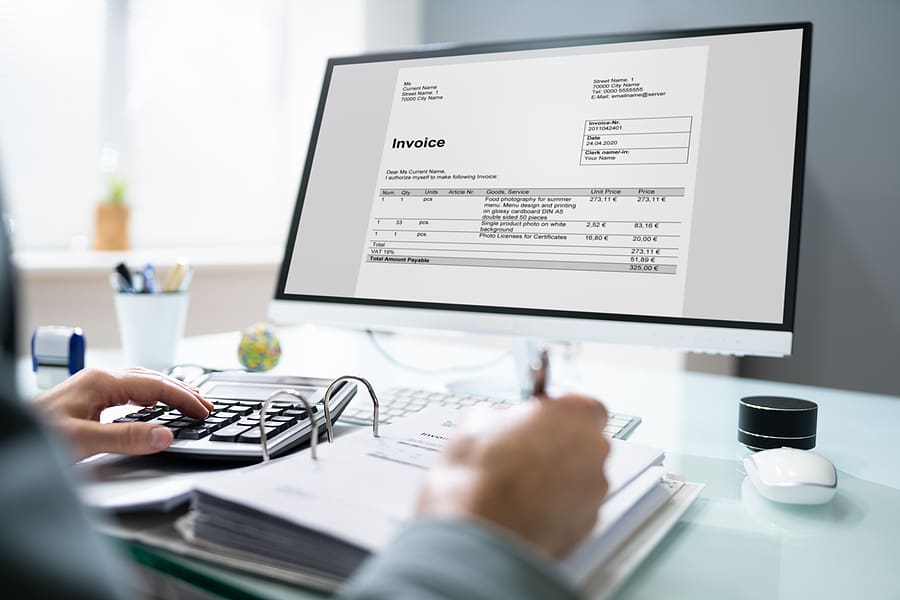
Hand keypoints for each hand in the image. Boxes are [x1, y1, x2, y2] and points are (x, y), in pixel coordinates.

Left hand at [34, 367, 212, 459]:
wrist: (7, 437)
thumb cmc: (35, 437)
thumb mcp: (83, 441)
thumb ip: (126, 438)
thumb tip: (165, 435)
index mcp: (102, 382)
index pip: (156, 386)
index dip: (184, 399)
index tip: (204, 411)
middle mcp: (99, 378)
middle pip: (152, 379)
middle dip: (182, 391)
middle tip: (206, 406)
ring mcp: (93, 386)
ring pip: (141, 382)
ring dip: (167, 391)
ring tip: (187, 403)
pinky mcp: (88, 398)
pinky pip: (128, 391)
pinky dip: (150, 396)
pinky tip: (152, 406)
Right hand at [416, 394, 609, 557]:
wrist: (477, 531)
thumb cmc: (478, 476)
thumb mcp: (476, 421)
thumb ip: (502, 415)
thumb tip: (498, 420)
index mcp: (574, 414)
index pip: (584, 405)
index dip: (560, 415)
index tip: (541, 420)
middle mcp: (594, 450)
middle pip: (586, 442)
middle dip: (560, 446)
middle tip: (525, 453)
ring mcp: (595, 491)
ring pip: (582, 477)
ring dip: (559, 478)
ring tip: (520, 486)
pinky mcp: (588, 525)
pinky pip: (577, 507)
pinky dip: (558, 507)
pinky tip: (527, 508)